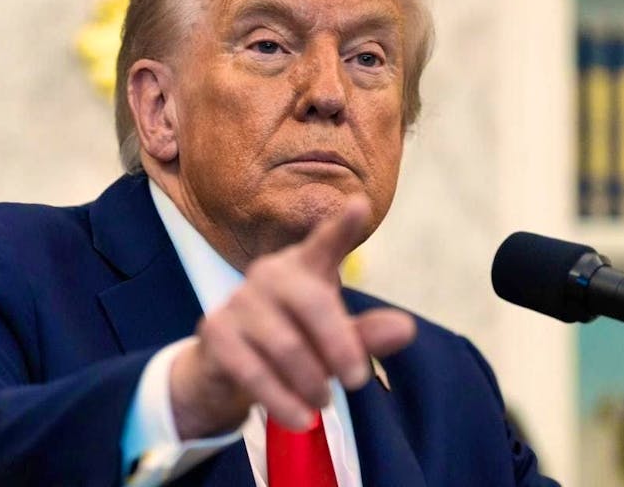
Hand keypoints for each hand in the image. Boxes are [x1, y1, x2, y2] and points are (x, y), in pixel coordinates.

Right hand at [169, 196, 415, 439]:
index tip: (361, 205)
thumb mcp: (334, 341)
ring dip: (311, 382)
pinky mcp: (216, 332)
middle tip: (358, 381)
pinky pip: (255, 372)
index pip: (326, 243)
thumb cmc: (292, 342)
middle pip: (314, 304)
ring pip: (286, 346)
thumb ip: (367, 335)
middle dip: (341, 348)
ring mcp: (239, 301)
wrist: (225, 368)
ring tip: (324, 403)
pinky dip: (283, 401)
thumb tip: (407, 328)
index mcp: (304, 267)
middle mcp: (270, 274)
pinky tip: (301, 419)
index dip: (344, 226)